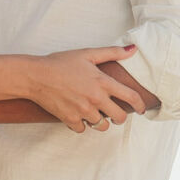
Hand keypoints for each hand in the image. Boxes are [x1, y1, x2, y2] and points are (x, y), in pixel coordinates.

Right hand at [25, 46, 144, 132]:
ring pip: (102, 126)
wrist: (36, 76)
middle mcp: (95, 99)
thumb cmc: (61, 62)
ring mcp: (82, 111)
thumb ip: (112, 52)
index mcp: (102, 82)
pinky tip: (80, 116)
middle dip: (121, 117)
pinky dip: (83, 125)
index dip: (141, 105)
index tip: (143, 109)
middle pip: (119, 117)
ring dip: (102, 122)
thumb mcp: (88, 53)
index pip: (130, 97)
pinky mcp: (69, 119)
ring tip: (97, 113)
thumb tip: (133, 49)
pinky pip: (83, 129)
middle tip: (117, 114)